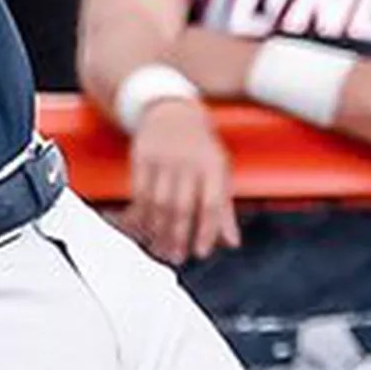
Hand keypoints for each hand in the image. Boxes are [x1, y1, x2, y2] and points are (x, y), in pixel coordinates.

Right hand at [124, 99, 239, 265]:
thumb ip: (225, 208)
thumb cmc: (200, 147)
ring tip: (158, 248)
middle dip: (177, 237)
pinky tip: (140, 229)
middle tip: (175, 257)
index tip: (201, 252)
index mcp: (213, 166)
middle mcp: (188, 162)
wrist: (172, 112)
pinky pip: (138, 193)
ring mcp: (163, 159)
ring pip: (157, 203)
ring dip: (156, 231)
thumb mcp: (220, 171)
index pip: (212, 204)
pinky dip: (138, 214)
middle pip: (181, 207)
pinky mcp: (142, 158)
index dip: (207, 231)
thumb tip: (232, 243)